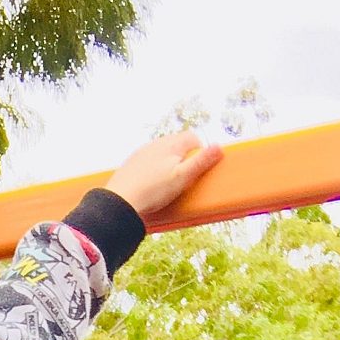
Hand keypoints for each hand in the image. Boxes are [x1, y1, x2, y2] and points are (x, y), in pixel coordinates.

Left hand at [105, 129, 223, 218]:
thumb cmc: (153, 191)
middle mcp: (155, 144)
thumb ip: (201, 162)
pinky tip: (151, 186)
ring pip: (161, 153)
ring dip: (168, 164)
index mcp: (171, 144)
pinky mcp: (130, 164)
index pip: (193, 137)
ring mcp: (141, 153)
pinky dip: (152, 171)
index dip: (199, 151)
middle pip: (177, 144)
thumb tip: (219, 147)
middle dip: (184, 158)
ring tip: (166, 184)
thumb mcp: (183, 177)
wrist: (120, 202)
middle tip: (183, 178)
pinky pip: (147, 163)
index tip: (197, 168)